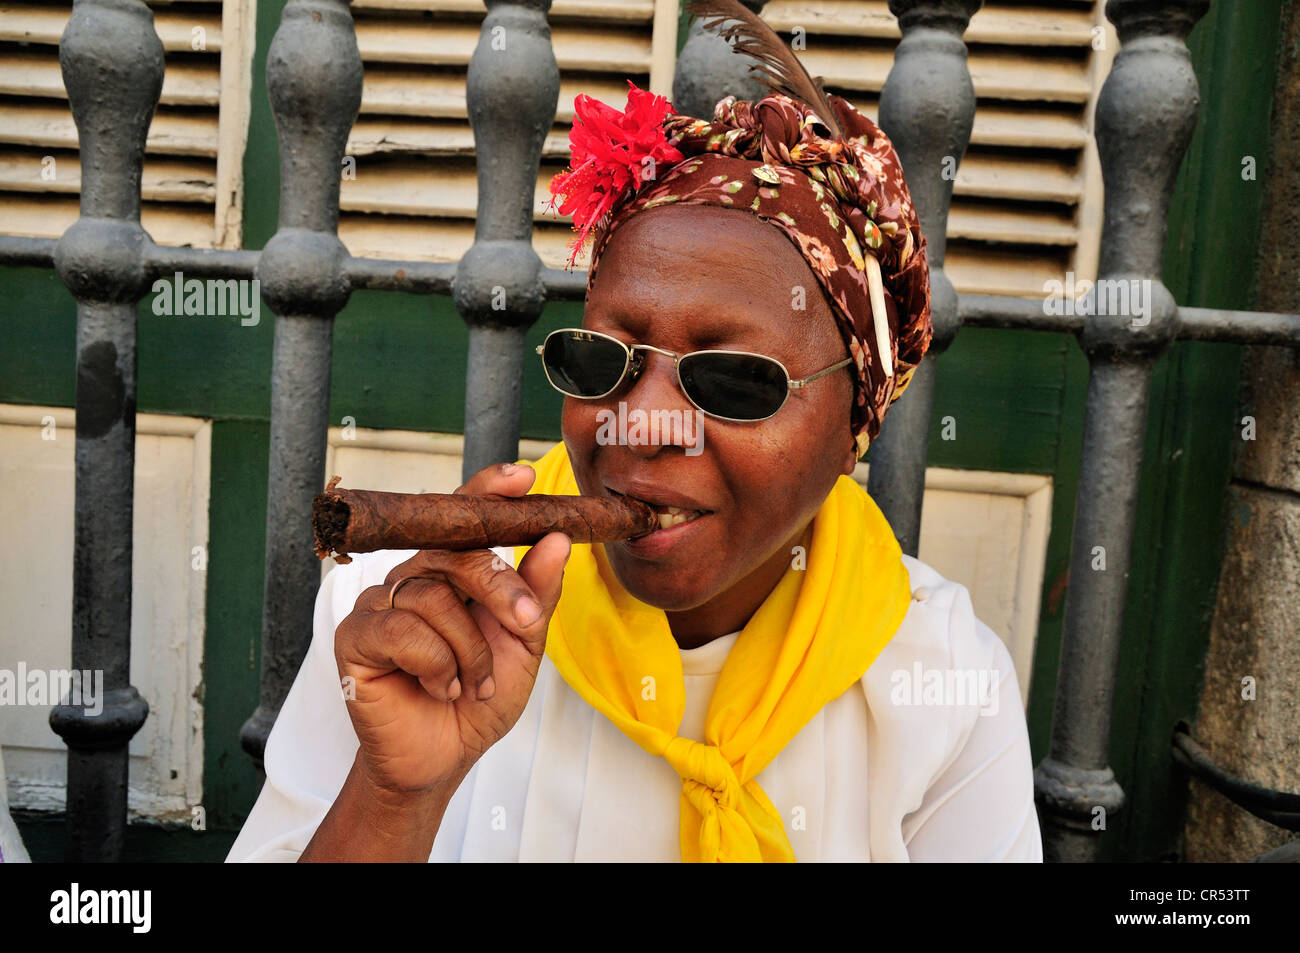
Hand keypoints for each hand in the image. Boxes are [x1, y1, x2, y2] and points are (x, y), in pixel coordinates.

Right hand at [332, 462, 569, 797]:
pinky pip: (402, 629)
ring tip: (474, 683)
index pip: (466, 517)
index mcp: (454, 572)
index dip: (490, 489)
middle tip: (524, 625)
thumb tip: (557, 541)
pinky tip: (440, 687)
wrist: (443, 758)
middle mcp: (415, 577)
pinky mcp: (355, 635)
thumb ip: (536, 592)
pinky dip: (435, 664)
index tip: (523, 479)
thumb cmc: (478, 699)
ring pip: (433, 597)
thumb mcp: (523, 644)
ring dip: (469, 649)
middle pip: (457, 554)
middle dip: (501, 589)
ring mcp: (381, 603)